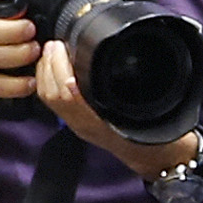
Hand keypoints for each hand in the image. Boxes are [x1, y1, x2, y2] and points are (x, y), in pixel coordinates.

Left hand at [34, 39, 198, 178]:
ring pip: (50, 100)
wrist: (154, 157)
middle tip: (54, 44)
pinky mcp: (76, 123)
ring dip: (45, 73)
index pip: (70, 97)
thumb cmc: (157, 134)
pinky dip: (48, 82)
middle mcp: (86, 125)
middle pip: (54, 96)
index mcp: (102, 122)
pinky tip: (53, 67)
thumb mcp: (153, 107)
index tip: (63, 48)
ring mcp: (79, 125)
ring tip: (51, 51)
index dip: (62, 71)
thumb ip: (140, 87)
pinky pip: (53, 103)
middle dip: (49, 67)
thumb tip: (131, 60)